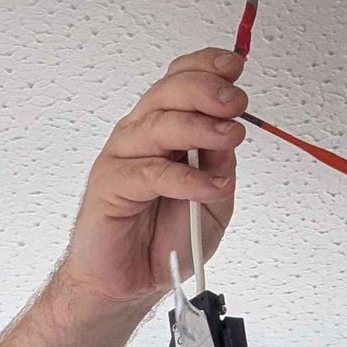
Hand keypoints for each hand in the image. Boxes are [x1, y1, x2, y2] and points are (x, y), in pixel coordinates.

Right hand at [54, 48, 249, 311]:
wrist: (130, 281)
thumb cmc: (165, 237)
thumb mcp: (214, 198)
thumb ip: (221, 164)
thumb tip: (232, 129)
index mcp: (165, 127)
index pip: (182, 79)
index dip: (207, 66)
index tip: (235, 66)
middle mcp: (142, 135)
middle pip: (169, 92)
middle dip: (207, 91)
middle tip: (236, 101)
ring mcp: (123, 157)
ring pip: (160, 126)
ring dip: (201, 128)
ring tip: (230, 138)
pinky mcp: (110, 185)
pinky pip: (151, 173)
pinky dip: (185, 178)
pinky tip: (207, 185)